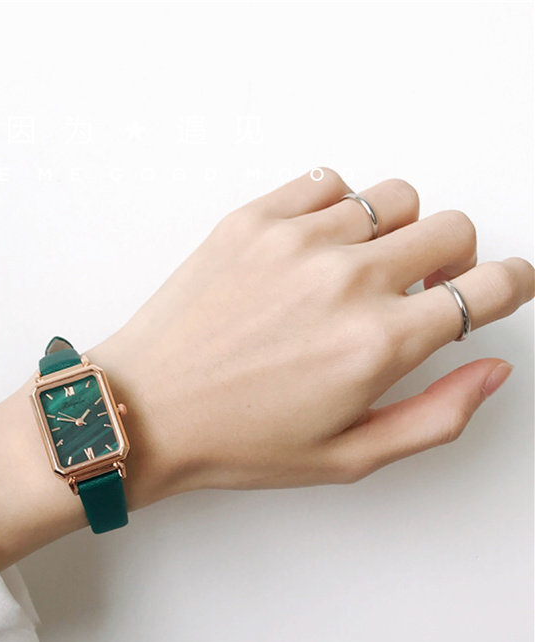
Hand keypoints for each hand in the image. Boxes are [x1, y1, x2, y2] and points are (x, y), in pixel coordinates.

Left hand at [0, 168, 533, 568]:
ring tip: (362, 271)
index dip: (509, 285)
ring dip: (396, 232)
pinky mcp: (253, 220)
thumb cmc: (234, 440)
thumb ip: (437, 415)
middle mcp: (346, 279)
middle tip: (420, 290)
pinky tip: (316, 249)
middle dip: (453, 261)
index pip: (489, 286)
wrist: (144, 410)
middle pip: (451, 229)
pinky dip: (337, 209)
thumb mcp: (348, 457)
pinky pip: (328, 183)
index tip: (500, 288)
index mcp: (378, 343)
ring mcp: (297, 240)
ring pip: (395, 198)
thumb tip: (491, 368)